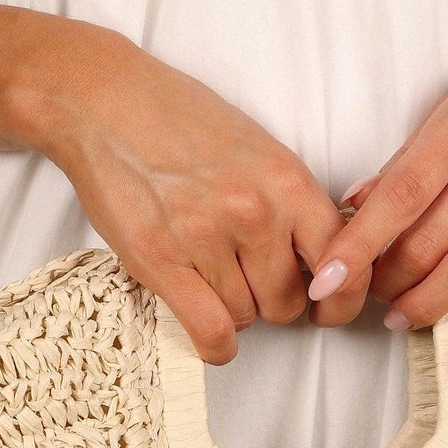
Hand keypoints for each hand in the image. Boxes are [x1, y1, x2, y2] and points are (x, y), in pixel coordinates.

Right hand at [42, 26, 345, 362]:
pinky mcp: (163, 261)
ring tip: (207, 272)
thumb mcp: (257, 151)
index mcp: (287, 182)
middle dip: (270, 301)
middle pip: (289, 303)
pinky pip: (211, 332)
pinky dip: (215, 345)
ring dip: (230, 309)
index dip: (337, 295)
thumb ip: (290, 204)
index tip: (324, 303)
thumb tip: (320, 261)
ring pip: (246, 318)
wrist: (106, 103)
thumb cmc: (179, 123)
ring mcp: (208, 238)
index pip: (341, 262)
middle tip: (244, 277)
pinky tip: (210, 332)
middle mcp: (255, 212)